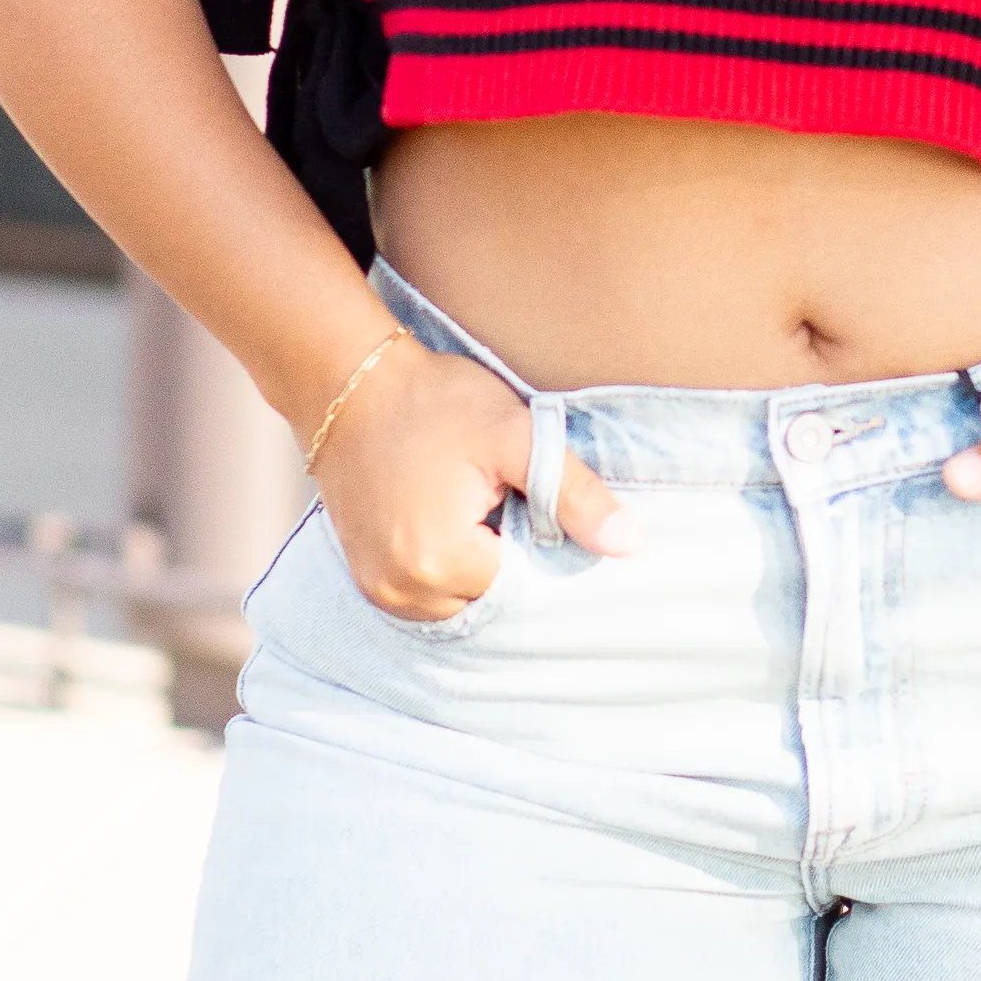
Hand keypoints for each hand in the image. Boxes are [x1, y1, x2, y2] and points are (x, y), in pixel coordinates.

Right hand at [306, 332, 639, 620]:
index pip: (527, 585)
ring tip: (473, 501)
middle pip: (494, 598)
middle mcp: (403, 593)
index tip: (531, 498)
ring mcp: (379, 590)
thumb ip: (573, 493)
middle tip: (502, 494)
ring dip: (480, 563)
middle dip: (511, 555)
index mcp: (441, 563)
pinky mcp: (366, 577)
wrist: (348, 381)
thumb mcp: (515, 435)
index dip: (542, 542)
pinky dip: (450, 564)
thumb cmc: (434, 401)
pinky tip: (451, 515)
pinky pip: (429, 593)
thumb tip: (632, 544)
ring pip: (462, 599)